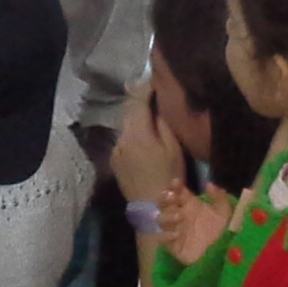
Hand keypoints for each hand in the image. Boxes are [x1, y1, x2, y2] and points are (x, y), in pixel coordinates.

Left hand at [112, 79, 186, 202]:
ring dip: (137, 118)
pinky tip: (144, 137)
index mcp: (137, 133)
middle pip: (129, 111)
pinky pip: (124, 139)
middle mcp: (121, 137)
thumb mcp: (174, 148)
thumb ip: (163, 122)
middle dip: (140, 100)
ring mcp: (115, 149)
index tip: (155, 77)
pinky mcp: (114, 159)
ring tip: (151, 114)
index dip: (146, 86)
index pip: (137, 100)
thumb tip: (158, 104)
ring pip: (126, 125)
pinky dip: (133, 133)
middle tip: (154, 91)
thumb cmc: (169, 177)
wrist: (152, 209)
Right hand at [156, 179, 231, 264]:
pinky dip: (165, 236)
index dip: (174, 186)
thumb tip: (209, 184)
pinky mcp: (174, 246)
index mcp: (191, 205)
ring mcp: (176, 230)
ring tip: (180, 217)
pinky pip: (162, 239)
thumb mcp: (225, 212)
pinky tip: (176, 234)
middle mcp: (180, 215)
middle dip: (164, 198)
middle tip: (172, 198)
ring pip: (161, 219)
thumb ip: (219, 197)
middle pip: (163, 203)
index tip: (176, 184)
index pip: (177, 192)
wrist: (224, 255)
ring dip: (167, 216)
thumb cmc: (224, 231)